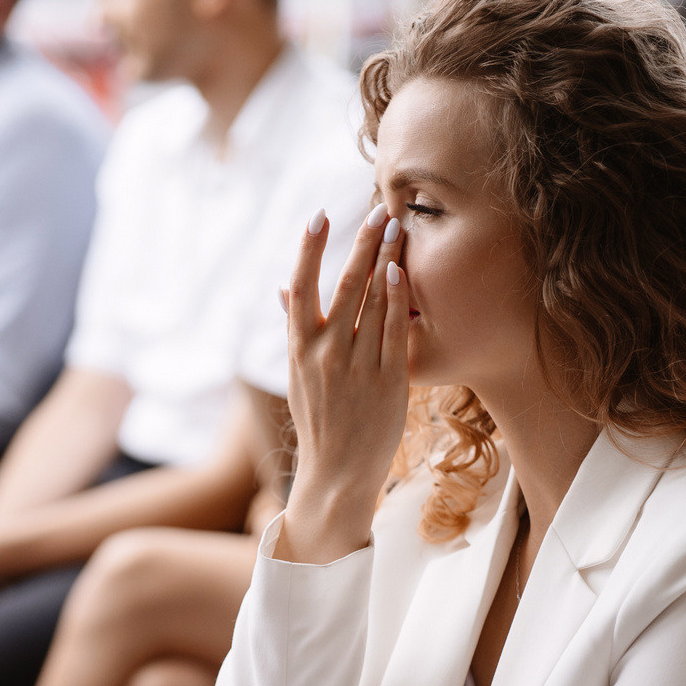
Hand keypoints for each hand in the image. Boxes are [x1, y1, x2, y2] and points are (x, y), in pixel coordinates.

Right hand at [276, 202, 408, 564]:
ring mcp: (356, 366)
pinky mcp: (386, 381)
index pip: (301, 287)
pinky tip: (402, 270)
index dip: (309, 249)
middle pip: (345, 284)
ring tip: (399, 228)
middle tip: (379, 210)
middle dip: (363, 242)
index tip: (319, 215)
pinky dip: (397, 297)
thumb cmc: (319, 420)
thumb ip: (296, 329)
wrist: (337, 475)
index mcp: (299, 349)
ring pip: (373, 300)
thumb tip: (283, 287)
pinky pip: (392, 329)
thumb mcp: (298, 374)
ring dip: (386, 259)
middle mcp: (325, 354)